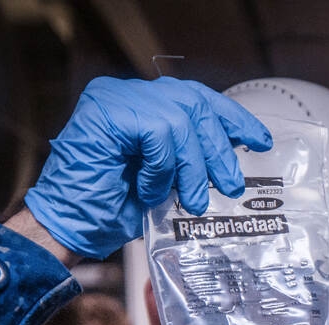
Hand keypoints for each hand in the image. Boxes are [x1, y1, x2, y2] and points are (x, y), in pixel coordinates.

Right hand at [24, 76, 271, 259]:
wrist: (69, 227)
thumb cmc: (111, 209)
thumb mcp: (167, 181)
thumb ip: (192, 160)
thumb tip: (231, 163)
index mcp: (144, 104)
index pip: (198, 98)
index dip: (232, 118)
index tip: (259, 140)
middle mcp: (128, 93)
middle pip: (195, 103)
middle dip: (220, 148)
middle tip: (231, 184)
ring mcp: (115, 97)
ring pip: (180, 118)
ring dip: (193, 165)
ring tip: (194, 199)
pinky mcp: (106, 110)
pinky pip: (157, 132)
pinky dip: (162, 167)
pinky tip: (150, 190)